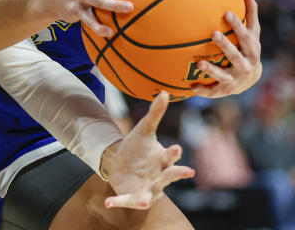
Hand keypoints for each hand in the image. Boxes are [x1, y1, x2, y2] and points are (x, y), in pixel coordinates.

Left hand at [99, 91, 194, 208]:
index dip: (174, 154)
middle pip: (169, 177)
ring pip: (150, 194)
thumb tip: (164, 92)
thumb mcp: (144, 130)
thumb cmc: (138, 148)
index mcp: (163, 160)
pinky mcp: (132, 195)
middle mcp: (159, 177)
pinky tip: (108, 203)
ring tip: (143, 201)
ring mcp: (147, 189)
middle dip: (176, 174)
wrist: (122, 163)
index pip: (171, 157)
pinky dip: (118, 202)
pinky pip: (126, 200)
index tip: (176, 148)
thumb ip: (155, 114)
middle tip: (186, 172)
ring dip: (146, 198)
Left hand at [191, 0, 261, 97]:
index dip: (237, 25)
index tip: (226, 12)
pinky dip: (203, 90)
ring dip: (211, 70)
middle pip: (235, 55)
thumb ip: (250, 12)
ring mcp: (234, 79)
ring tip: (199, 63)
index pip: (245, 36)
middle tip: (213, 33)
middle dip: (225, 45)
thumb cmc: (248, 47)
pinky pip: (212, 91)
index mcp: (252, 49)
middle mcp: (245, 65)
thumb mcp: (252, 32)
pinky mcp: (224, 90)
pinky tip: (191, 87)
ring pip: (223, 75)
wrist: (250, 79)